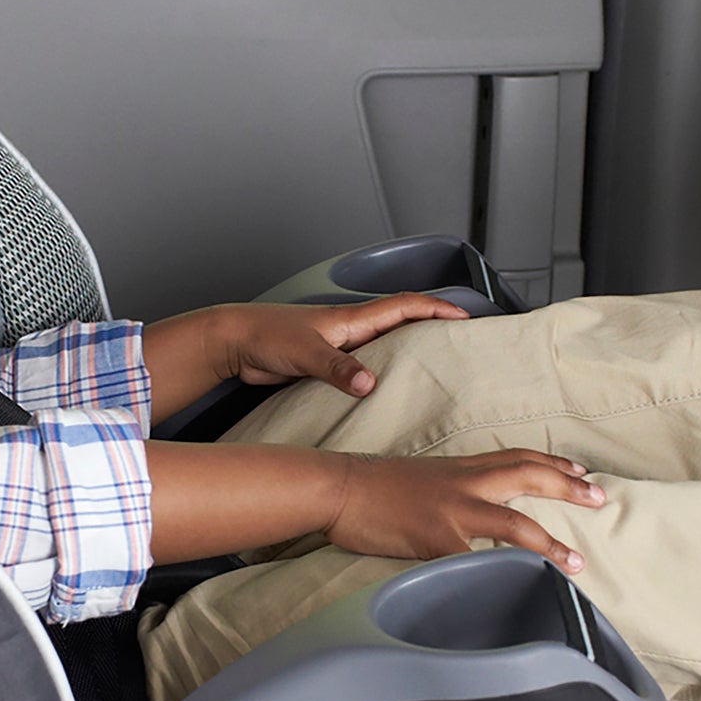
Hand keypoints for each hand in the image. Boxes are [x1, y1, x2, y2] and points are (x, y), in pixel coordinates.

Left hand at [217, 295, 470, 397]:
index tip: (464, 317)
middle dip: (433, 329)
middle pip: (403, 325)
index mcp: (352, 320)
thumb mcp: (306, 353)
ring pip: (386, 347)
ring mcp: (341, 347)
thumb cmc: (266, 336)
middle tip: (460, 346)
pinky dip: (383, 375)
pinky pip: (365, 368)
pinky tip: (388, 394)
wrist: (236, 342)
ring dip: (409, 353)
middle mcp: (352, 331)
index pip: (405, 307)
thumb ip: (338, 369)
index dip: (437, 309)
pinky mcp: (329, 365)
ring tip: (434, 372)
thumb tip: (371, 384)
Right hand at [324, 450, 605, 572]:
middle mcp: (465, 482)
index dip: (553, 463)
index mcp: (462, 467)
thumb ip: (452, 490)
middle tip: (601, 496)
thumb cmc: (374, 487)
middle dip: (569, 486)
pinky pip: (476, 559)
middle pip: (528, 476)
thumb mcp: (424, 479)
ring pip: (514, 521)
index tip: (581, 470)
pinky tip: (521, 587)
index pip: (518, 457)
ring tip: (576, 561)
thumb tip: (470, 510)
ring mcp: (452, 509)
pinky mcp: (436, 538)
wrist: (339, 488)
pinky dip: (501, 573)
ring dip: (549, 542)